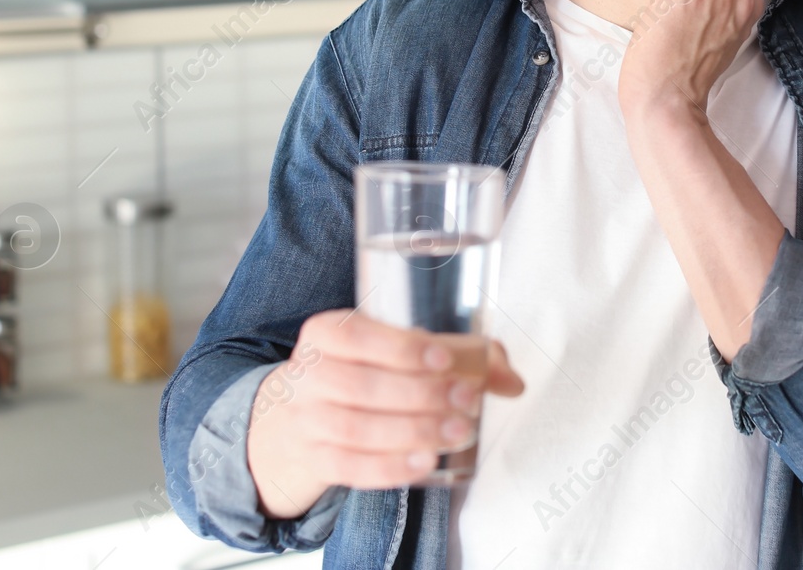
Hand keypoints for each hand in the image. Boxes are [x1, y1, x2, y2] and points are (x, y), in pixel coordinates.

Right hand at [245, 310, 523, 518]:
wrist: (289, 422)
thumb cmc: (359, 375)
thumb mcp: (389, 353)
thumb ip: (457, 356)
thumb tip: (513, 381)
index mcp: (326, 334)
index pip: (355, 335)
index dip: (400, 348)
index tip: (445, 358)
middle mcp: (307, 375)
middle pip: (361, 387)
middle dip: (421, 395)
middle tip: (468, 400)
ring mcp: (305, 422)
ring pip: (357, 430)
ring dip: (414, 432)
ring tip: (459, 432)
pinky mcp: (314, 461)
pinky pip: (351, 468)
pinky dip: (392, 467)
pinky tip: (426, 461)